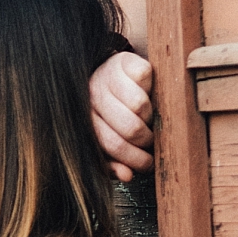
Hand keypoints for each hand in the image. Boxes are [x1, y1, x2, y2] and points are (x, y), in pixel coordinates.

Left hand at [90, 51, 153, 180]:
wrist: (108, 73)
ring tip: (148, 119)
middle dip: (146, 140)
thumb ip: (113, 160)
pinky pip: (145, 78)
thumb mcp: (106, 139)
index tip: (147, 165)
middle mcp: (92, 96)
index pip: (112, 144)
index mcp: (85, 119)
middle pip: (130, 128)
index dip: (134, 159)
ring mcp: (106, 76)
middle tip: (150, 142)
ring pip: (140, 105)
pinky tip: (148, 95)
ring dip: (150, 116)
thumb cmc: (109, 113)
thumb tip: (127, 175)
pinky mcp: (123, 61)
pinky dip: (152, 89)